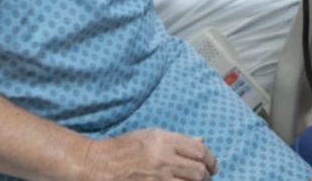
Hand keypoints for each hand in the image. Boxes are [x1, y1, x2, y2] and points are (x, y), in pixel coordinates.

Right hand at [80, 129, 216, 180]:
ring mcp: (157, 176)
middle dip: (206, 176)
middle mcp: (163, 157)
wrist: (97, 164)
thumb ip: (177, 139)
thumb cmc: (122, 148)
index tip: (213, 166)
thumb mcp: (149, 136)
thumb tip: (201, 141)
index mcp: (163, 139)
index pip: (199, 150)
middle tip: (206, 177)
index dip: (211, 159)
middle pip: (198, 170)